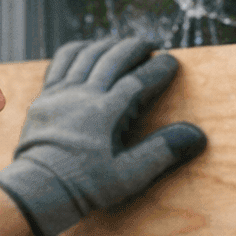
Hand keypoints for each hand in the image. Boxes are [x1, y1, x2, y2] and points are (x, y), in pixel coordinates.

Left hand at [0, 37, 205, 235]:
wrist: (39, 190)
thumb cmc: (87, 186)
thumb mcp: (130, 175)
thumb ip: (162, 151)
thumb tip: (196, 134)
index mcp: (106, 113)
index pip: (138, 80)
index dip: (158, 68)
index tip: (172, 62)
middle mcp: (83, 96)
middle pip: (113, 58)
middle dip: (135, 48)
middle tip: (151, 47)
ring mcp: (62, 93)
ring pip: (88, 54)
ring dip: (109, 45)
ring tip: (124, 46)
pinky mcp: (46, 96)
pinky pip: (62, 61)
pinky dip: (78, 50)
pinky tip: (88, 49)